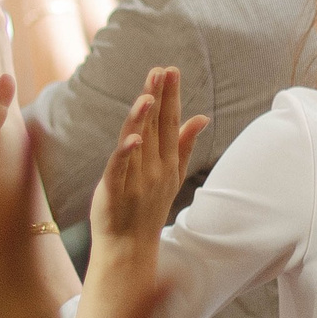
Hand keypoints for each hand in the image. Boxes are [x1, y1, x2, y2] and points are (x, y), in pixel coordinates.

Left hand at [88, 67, 206, 244]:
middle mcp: (154, 169)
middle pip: (155, 128)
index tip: (171, 71)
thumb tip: (202, 116)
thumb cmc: (147, 208)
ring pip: (139, 143)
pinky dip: (125, 153)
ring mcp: (136, 181)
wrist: (129, 247)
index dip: (171, 97)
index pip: (170, 123)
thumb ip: (184, 144)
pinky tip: (130, 137)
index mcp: (167, 162)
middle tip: (162, 70)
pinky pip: (119, 169)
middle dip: (159, 98)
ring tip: (148, 94)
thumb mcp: (171, 175)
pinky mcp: (115, 192)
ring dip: (143, 119)